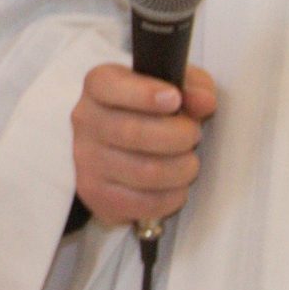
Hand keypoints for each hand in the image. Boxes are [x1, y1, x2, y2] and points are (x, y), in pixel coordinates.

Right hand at [72, 63, 217, 227]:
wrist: (122, 147)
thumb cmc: (152, 111)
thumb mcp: (175, 87)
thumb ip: (193, 88)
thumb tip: (203, 101)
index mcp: (99, 86)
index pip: (108, 86)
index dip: (143, 93)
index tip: (174, 99)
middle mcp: (85, 120)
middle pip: (134, 133)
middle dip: (180, 136)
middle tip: (193, 136)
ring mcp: (86, 160)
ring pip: (145, 172)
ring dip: (182, 169)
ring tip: (188, 162)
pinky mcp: (96, 194)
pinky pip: (145, 203)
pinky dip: (172, 196)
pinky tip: (175, 185)